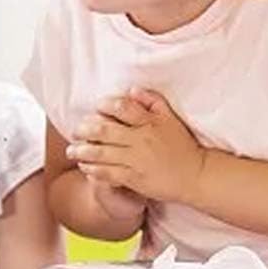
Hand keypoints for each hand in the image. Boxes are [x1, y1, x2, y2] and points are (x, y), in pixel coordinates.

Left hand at [67, 89, 206, 205]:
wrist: (195, 175)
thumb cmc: (182, 145)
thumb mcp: (170, 118)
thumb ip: (152, 101)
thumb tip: (131, 89)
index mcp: (149, 122)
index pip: (122, 107)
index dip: (105, 105)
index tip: (97, 107)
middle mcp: (141, 139)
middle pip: (105, 130)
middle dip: (85, 129)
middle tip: (75, 130)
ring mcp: (136, 160)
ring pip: (102, 152)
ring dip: (83, 150)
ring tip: (72, 150)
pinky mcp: (134, 178)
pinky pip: (108, 172)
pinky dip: (93, 169)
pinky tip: (85, 166)